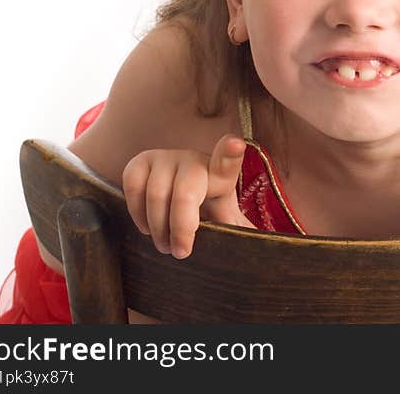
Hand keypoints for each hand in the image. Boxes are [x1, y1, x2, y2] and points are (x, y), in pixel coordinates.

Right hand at [122, 133, 254, 258]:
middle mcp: (194, 160)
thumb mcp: (225, 220)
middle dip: (182, 228)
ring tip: (166, 245)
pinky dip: (138, 214)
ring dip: (159, 229)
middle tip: (181, 252)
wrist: (176, 203)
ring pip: (156, 196)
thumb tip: (266, 254)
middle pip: (186, 193)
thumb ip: (239, 231)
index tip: (236, 145)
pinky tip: (148, 227)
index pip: (228, 160)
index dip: (230, 152)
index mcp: (221, 173)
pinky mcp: (140, 162)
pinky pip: (133, 189)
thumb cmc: (207, 212)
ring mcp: (165, 157)